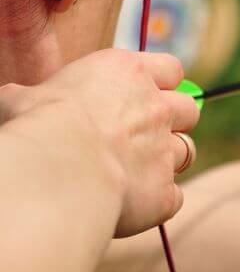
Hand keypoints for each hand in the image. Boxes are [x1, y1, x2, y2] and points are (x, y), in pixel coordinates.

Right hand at [0, 49, 199, 236]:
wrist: (56, 171)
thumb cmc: (37, 126)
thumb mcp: (25, 97)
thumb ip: (34, 95)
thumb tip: (14, 98)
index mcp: (129, 73)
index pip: (171, 68)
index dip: (164, 81)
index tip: (150, 93)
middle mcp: (157, 108)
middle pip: (189, 109)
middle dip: (176, 121)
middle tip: (148, 134)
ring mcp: (165, 150)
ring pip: (186, 152)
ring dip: (168, 160)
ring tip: (137, 170)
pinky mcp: (164, 192)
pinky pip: (174, 196)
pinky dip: (159, 199)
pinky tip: (135, 203)